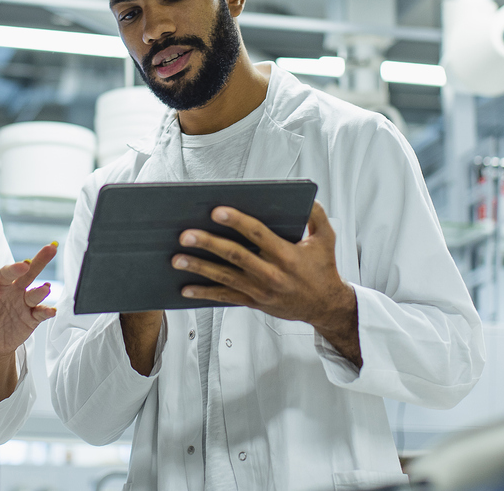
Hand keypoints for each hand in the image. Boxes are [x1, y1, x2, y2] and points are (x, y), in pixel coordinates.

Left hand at [0, 242, 58, 360]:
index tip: (23, 265)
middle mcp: (14, 290)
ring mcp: (24, 303)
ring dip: (41, 291)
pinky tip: (51, 311)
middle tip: (50, 249)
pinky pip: (41, 313)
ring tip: (45, 288)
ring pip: (35, 293)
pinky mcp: (31, 318)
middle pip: (28, 273)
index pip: (6, 273)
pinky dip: (47, 311)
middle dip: (39, 261)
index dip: (14, 269)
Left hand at [172, 202, 361, 367]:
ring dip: (199, 268)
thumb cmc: (323, 269)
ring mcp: (261, 290)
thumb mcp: (327, 238)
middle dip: (208, 244)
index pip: (258, 234)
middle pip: (235, 256)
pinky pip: (225, 298)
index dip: (237, 221)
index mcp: (287, 255)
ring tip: (177, 259)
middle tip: (185, 234)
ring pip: (225, 278)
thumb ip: (316, 215)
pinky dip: (204, 293)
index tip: (216, 211)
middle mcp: (271, 273)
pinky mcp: (254, 302)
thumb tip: (305, 197)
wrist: (325, 306)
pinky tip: (186, 287)